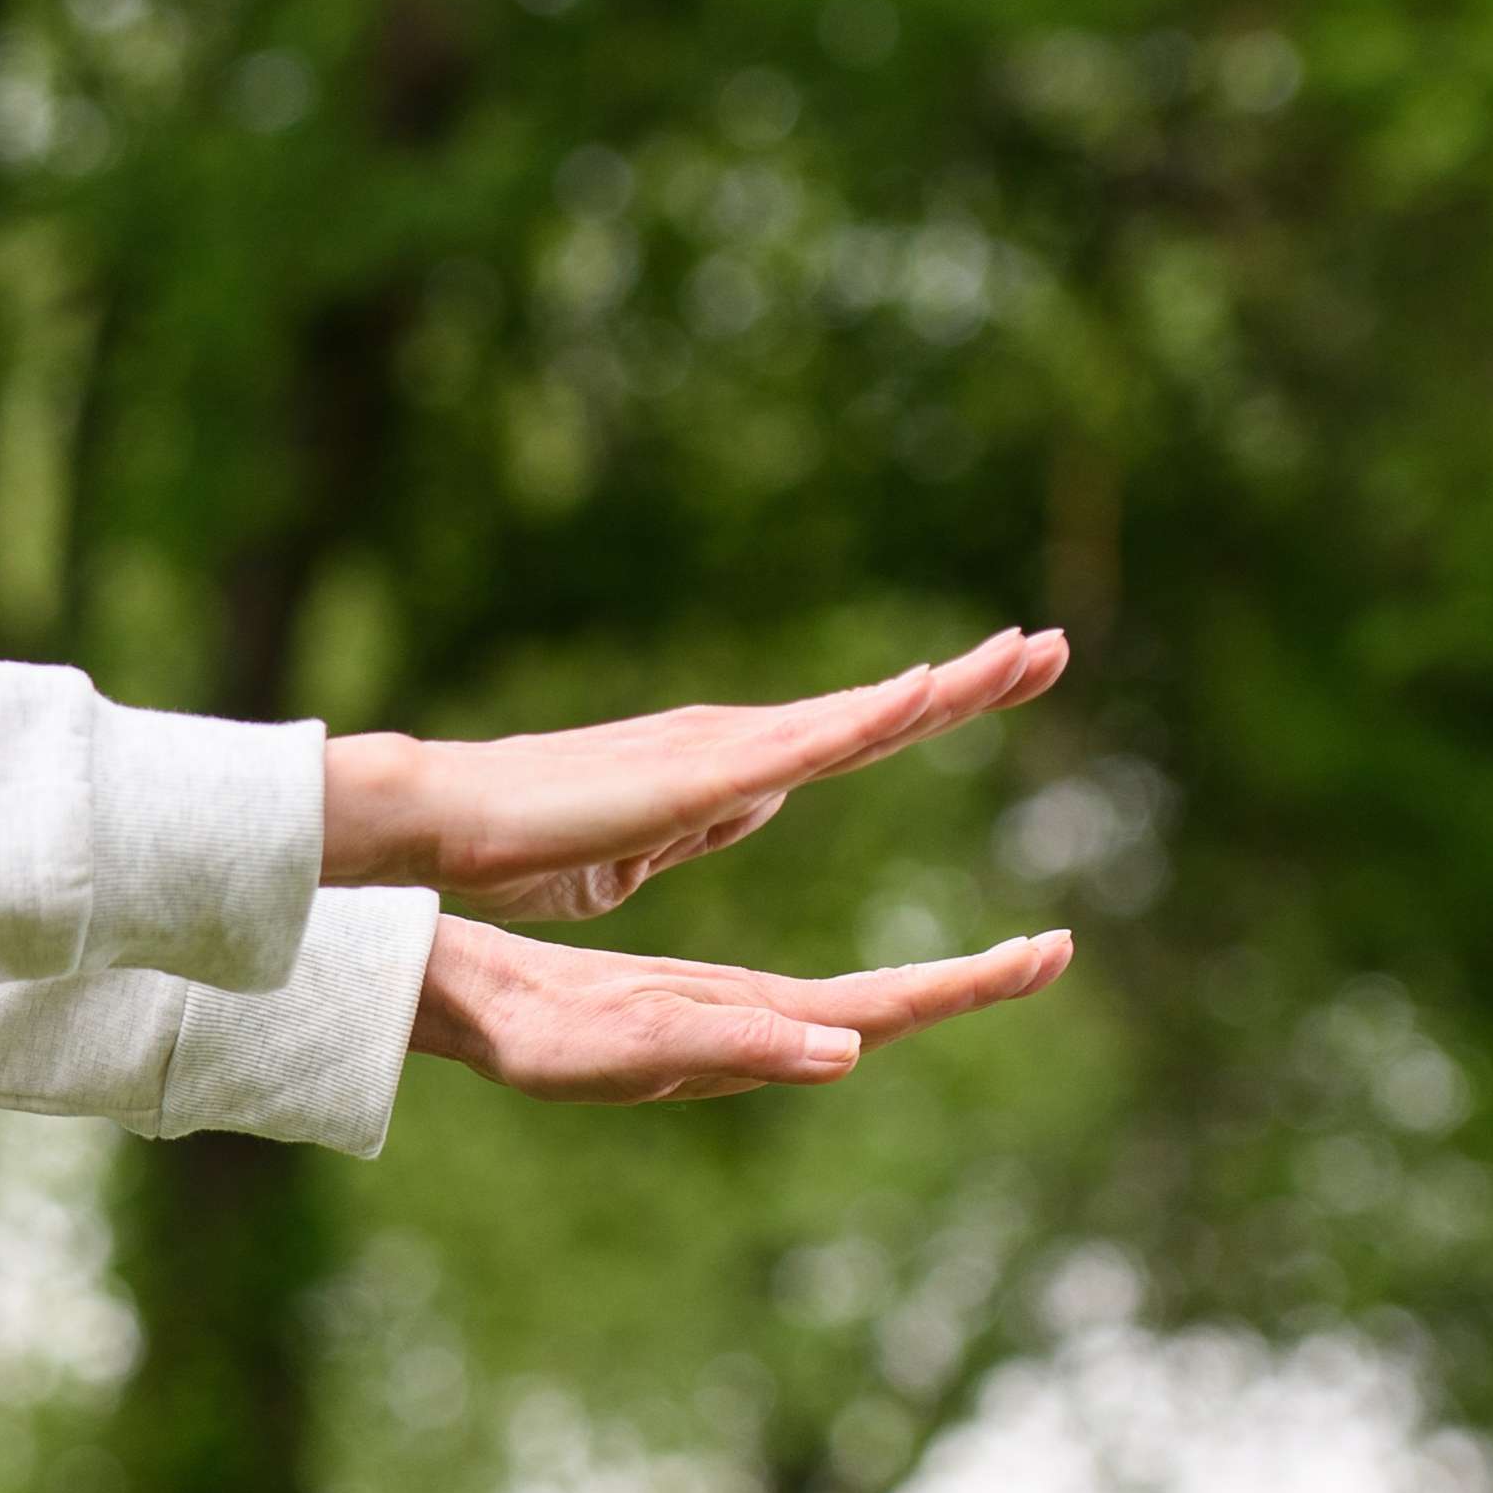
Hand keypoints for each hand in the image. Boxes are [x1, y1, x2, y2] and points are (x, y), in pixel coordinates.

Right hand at [325, 628, 1070, 919]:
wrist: (440, 817)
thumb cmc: (512, 839)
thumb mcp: (633, 845)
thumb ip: (700, 817)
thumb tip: (754, 795)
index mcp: (725, 770)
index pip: (849, 736)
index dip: (923, 708)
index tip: (995, 679)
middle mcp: (735, 744)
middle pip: (876, 712)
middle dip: (967, 681)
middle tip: (1052, 647)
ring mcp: (720, 752)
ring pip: (858, 716)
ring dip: (946, 687)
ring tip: (1028, 655)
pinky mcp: (696, 774)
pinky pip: (804, 745)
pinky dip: (869, 718)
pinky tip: (926, 693)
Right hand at [409, 916, 1074, 1102]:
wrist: (479, 1015)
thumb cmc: (548, 1036)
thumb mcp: (645, 1039)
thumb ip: (743, 1047)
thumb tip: (851, 1052)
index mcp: (764, 1031)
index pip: (888, 1008)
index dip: (967, 983)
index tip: (1046, 950)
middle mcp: (766, 1028)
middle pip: (892, 1007)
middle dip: (978, 981)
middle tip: (1056, 948)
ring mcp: (739, 1020)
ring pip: (862, 1002)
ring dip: (939, 982)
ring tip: (1005, 956)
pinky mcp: (708, 1004)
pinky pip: (816, 994)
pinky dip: (873, 981)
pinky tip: (878, 986)